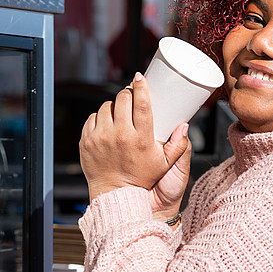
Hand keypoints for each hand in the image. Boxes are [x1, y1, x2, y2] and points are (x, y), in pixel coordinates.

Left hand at [79, 74, 190, 206]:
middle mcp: (120, 135)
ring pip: (106, 106)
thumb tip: (185, 126)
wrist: (115, 194)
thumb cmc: (141, 178)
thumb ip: (178, 146)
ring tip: (119, 114)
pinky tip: (107, 125)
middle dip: (127, 94)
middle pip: (122, 99)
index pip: (141, 104)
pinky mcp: (87, 140)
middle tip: (131, 98)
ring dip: (114, 106)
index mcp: (140, 138)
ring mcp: (101, 137)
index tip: (140, 78)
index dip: (141, 87)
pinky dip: (100, 118)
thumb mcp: (164, 164)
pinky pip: (92, 118)